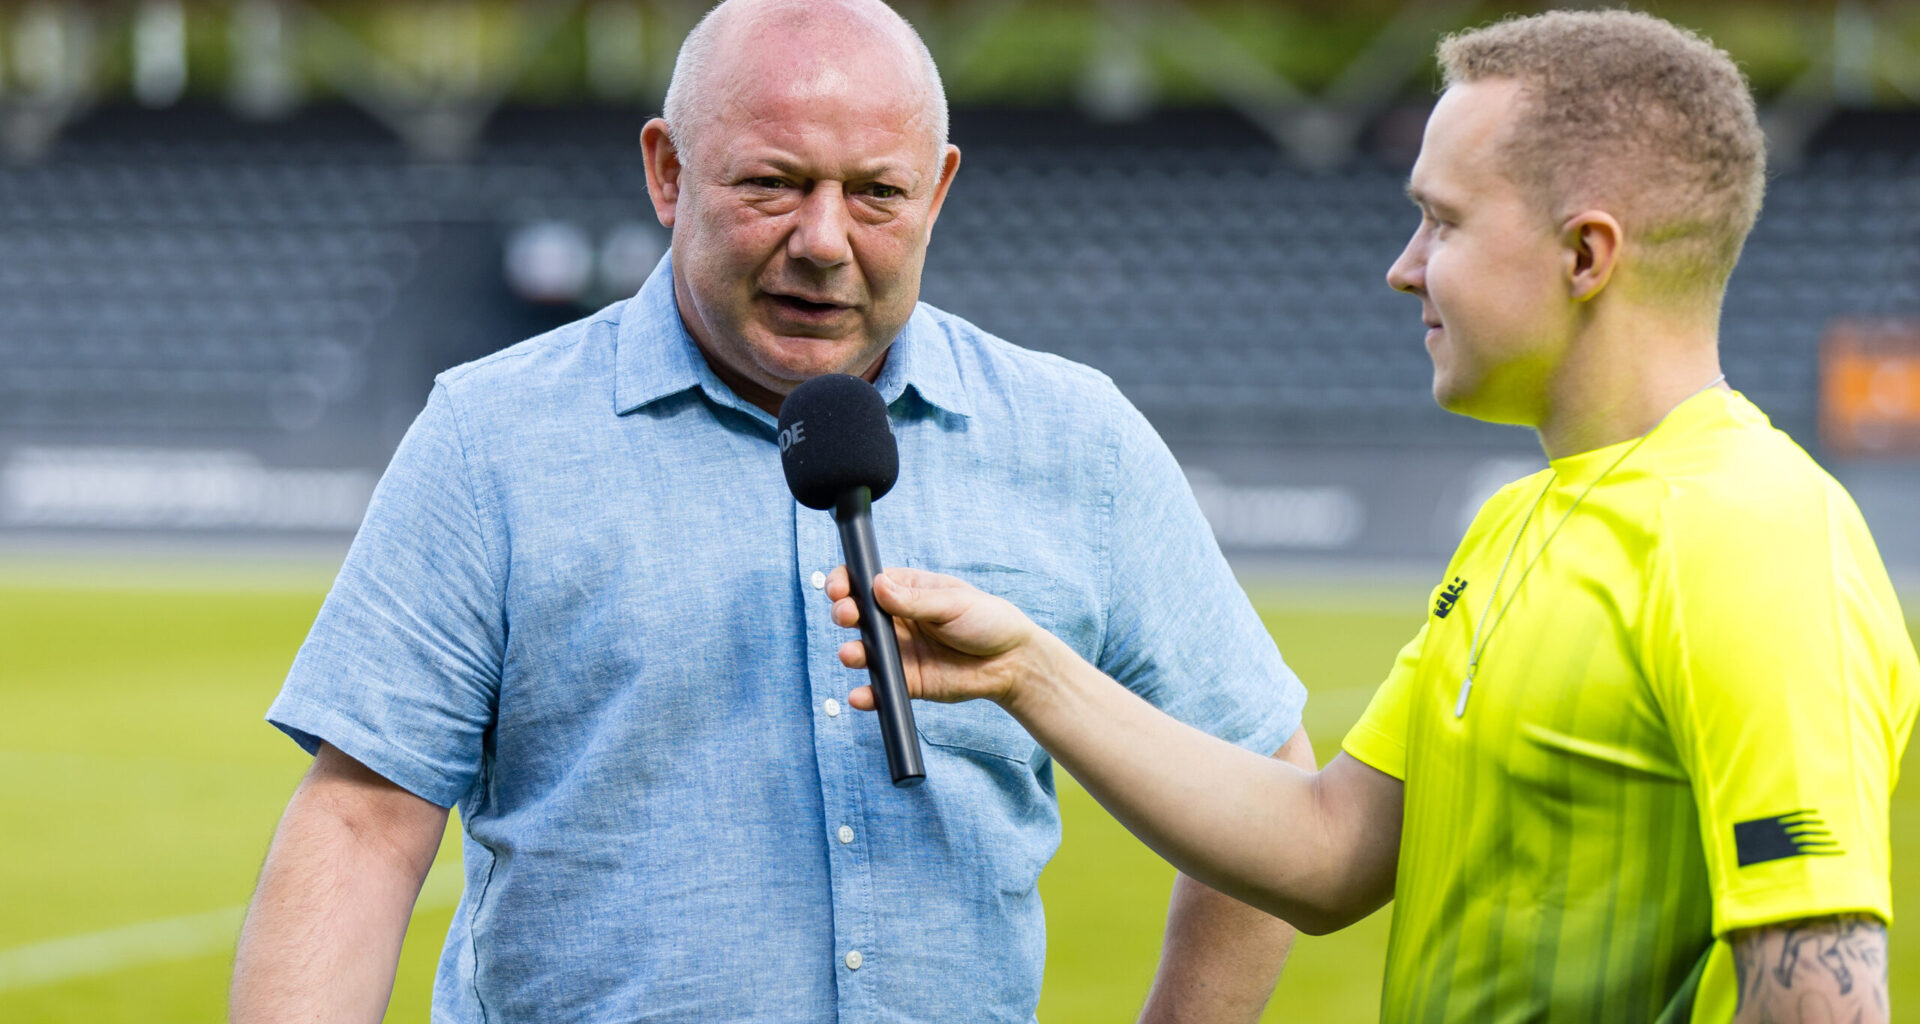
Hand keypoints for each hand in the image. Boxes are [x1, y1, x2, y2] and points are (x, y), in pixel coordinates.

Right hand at [827, 565, 1050, 710]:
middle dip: (845, 613)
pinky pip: (880, 687)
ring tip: (852, 654)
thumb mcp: (954, 603)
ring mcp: (900, 651)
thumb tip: (878, 585)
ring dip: (851, 652)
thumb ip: (915, 599)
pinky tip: (860, 695)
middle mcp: (897, 620)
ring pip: (864, 651)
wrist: (1013, 662)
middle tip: (847, 615)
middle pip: (858, 615)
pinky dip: (867, 694)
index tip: (838, 587)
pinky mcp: (907, 681)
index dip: (846, 582)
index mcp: (908, 590)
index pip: (866, 581)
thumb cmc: (988, 621)